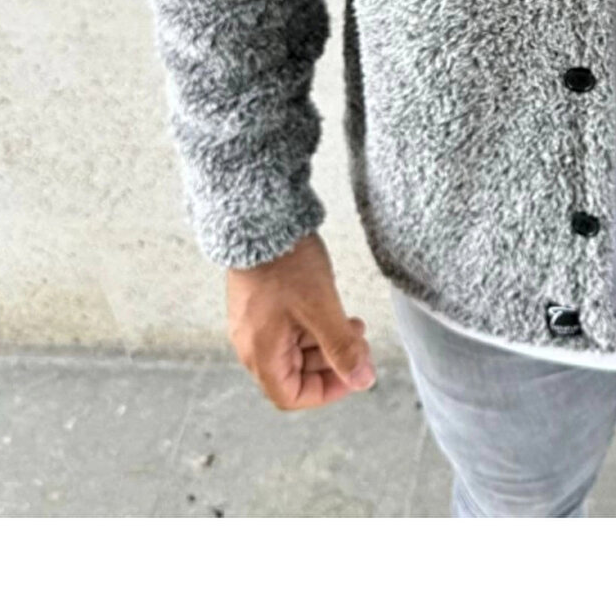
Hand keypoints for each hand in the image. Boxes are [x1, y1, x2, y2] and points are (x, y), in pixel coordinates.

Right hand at [227, 232, 376, 410]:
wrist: (260, 219)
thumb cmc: (287, 264)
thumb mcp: (321, 308)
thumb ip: (342, 348)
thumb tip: (363, 381)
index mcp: (260, 353)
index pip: (291, 396)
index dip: (326, 391)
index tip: (354, 374)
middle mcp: (252, 344)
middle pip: (295, 374)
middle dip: (332, 364)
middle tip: (361, 343)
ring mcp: (255, 324)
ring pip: (295, 351)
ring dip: (326, 345)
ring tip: (354, 325)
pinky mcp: (260, 306)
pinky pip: (289, 331)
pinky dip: (314, 328)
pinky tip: (336, 312)